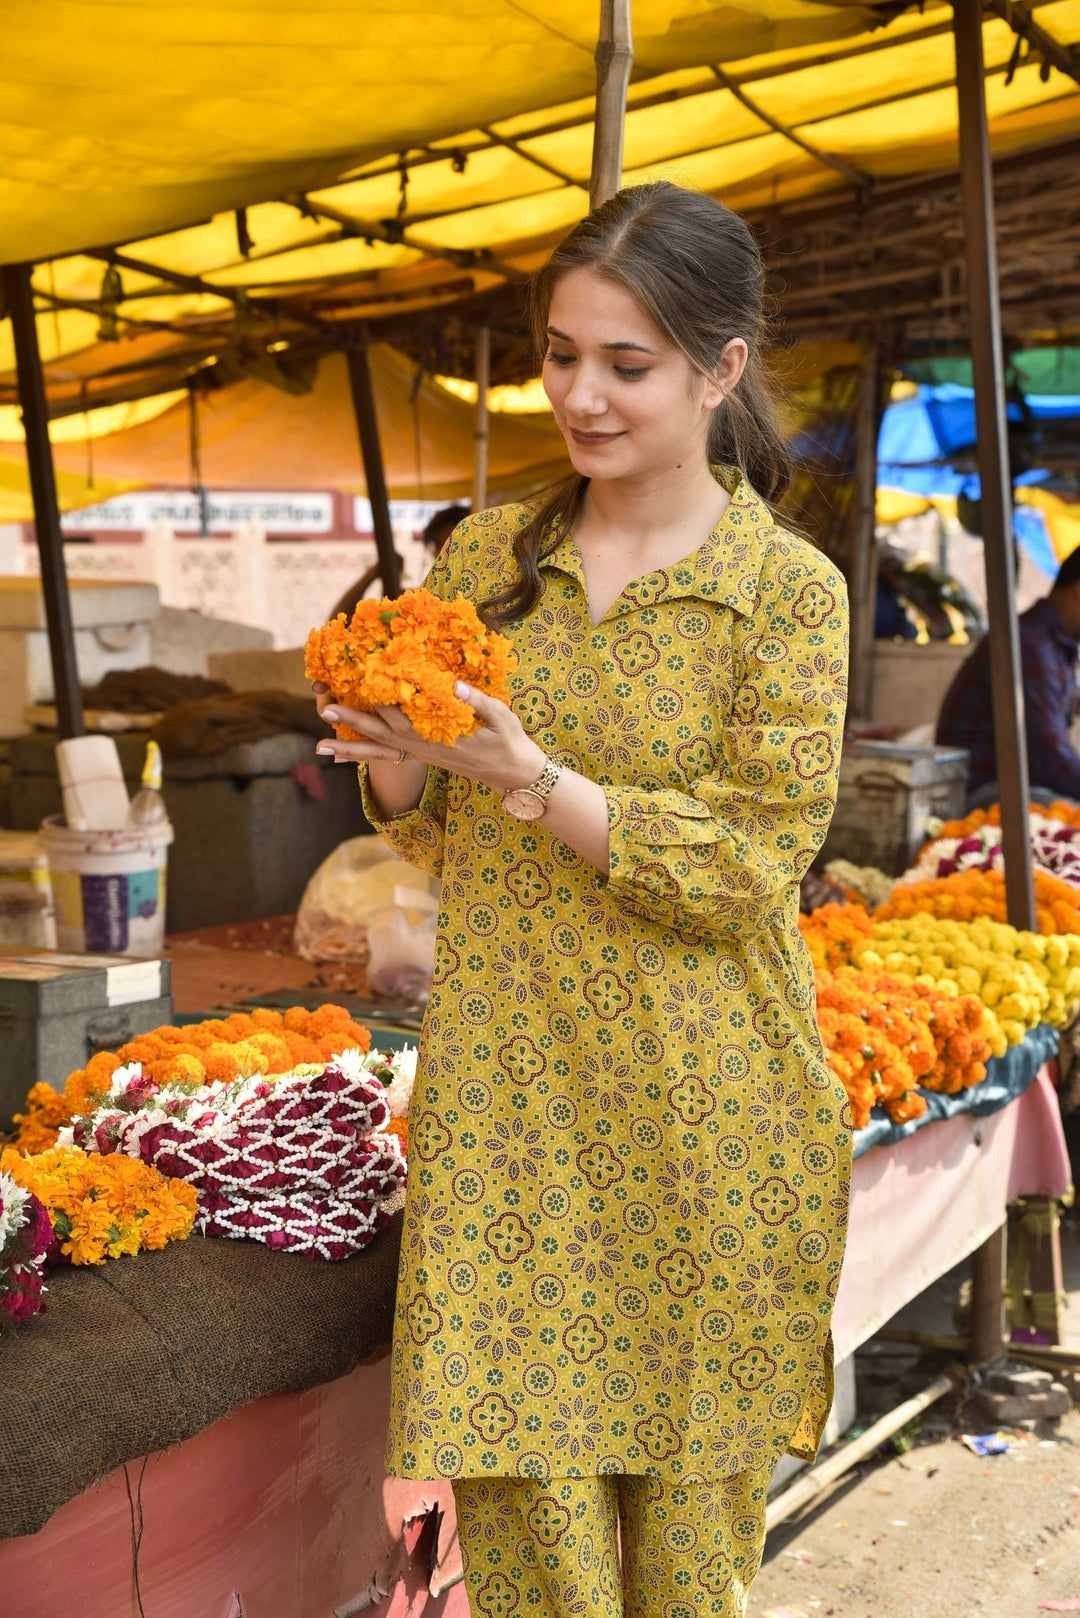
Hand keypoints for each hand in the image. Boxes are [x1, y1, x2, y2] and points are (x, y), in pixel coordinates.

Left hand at [313, 681, 546, 795]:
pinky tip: (344, 757)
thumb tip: (455, 685)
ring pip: (379, 751)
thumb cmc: (510, 741)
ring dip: (349, 748)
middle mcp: (424, 746)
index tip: (362, 682)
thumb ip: (478, 701)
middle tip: (324, 708)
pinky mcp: (423, 757)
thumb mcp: (501, 717)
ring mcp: (421, 754)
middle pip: (381, 732)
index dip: (382, 699)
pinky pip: (387, 759)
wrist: (513, 774)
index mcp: (439, 734)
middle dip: (353, 720)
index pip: (404, 716)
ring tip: (320, 747)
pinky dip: (365, 758)